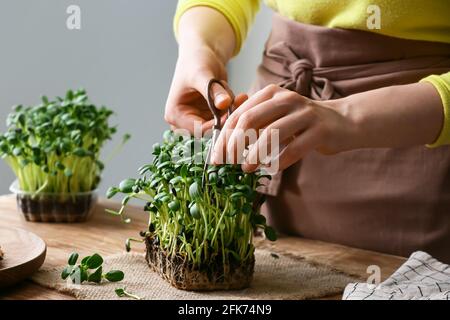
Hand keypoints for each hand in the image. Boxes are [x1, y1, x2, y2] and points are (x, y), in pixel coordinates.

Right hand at [164, 7, 246, 132]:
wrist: (203, 53)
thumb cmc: (196, 61)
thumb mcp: (202, 74)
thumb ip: (212, 90)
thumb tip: (224, 103)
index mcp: (175, 114)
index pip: (197, 129)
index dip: (216, 123)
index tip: (231, 109)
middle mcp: (184, 121)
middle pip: (210, 130)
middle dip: (225, 116)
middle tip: (237, 99)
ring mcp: (198, 118)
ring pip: (221, 124)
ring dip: (230, 109)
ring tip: (227, 87)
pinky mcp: (210, 115)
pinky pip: (226, 117)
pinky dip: (232, 106)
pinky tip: (233, 92)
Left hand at [211, 84, 356, 171]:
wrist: (341, 122)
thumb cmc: (301, 123)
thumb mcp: (275, 116)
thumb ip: (253, 122)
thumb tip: (223, 143)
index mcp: (271, 93)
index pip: (239, 114)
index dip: (224, 136)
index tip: (216, 156)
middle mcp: (287, 99)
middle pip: (250, 120)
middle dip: (234, 144)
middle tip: (228, 163)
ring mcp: (305, 114)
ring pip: (271, 133)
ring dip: (255, 153)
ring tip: (245, 168)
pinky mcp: (320, 130)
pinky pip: (294, 148)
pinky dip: (279, 161)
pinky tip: (271, 169)